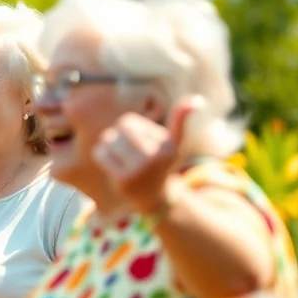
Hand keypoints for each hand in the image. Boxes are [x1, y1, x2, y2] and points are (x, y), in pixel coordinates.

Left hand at [91, 96, 201, 213]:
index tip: (138, 142)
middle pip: (118, 128)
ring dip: (108, 145)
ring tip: (120, 156)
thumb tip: (196, 99)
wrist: (155, 198)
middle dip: (117, 135)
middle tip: (124, 148)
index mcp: (167, 144)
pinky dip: (102, 156)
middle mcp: (156, 156)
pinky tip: (112, 165)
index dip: (127, 130)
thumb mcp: (173, 143)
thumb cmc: (161, 163)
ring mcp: (139, 169)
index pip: (128, 121)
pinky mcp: (123, 180)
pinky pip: (100, 153)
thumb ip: (180, 120)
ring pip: (107, 139)